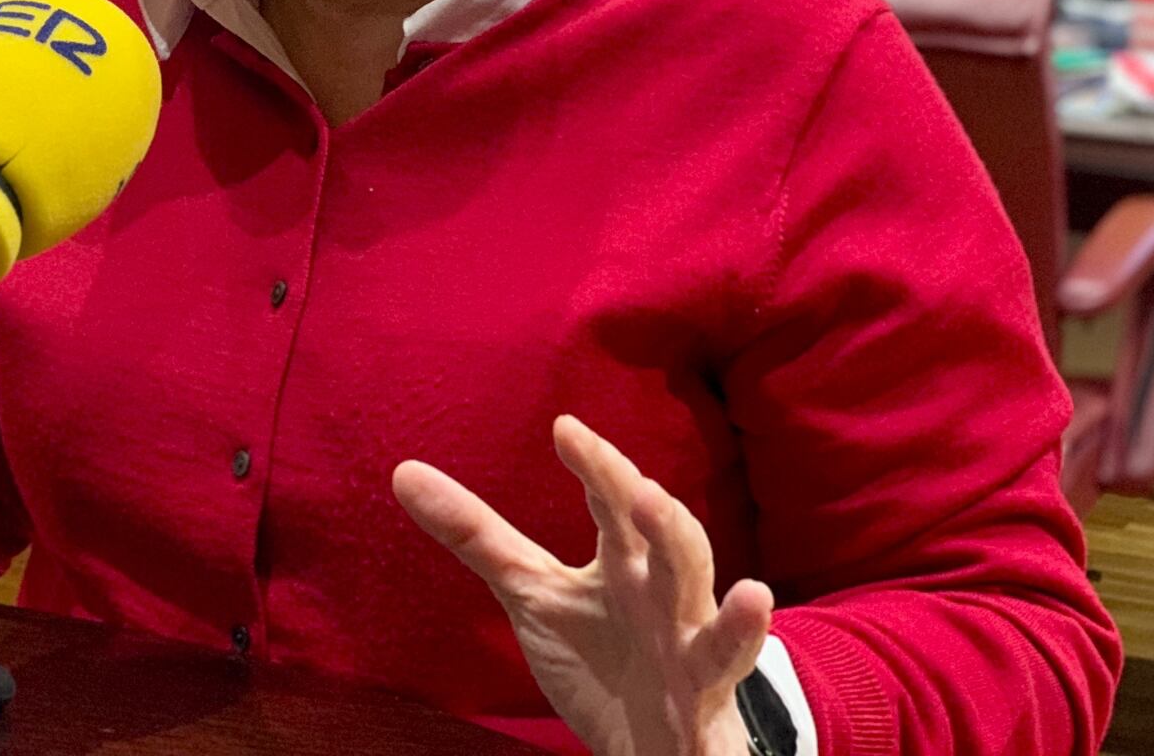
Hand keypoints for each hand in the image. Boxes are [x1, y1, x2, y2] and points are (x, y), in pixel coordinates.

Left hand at [394, 416, 771, 755]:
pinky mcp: (704, 702)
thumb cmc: (599, 655)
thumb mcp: (530, 592)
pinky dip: (739, 642)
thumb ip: (477, 535)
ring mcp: (690, 649)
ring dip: (709, 583)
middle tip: (636, 487)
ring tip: (711, 555)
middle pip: (669, 544)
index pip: (612, 505)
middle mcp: (664, 596)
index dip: (596, 466)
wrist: (650, 743)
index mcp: (623, 564)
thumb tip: (403, 470)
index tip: (565, 429)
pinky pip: (726, 676)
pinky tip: (751, 606)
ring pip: (708, 609)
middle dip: (655, 512)